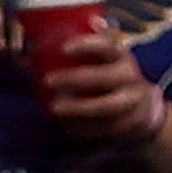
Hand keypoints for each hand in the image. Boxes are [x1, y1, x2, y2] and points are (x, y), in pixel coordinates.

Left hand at [39, 31, 166, 146]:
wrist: (142, 107)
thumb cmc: (109, 78)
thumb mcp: (101, 62)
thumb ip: (75, 57)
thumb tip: (29, 52)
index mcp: (120, 56)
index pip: (107, 46)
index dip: (87, 44)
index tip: (63, 48)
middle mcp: (129, 76)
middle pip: (104, 77)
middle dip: (74, 79)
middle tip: (47, 81)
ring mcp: (131, 102)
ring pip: (106, 106)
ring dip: (78, 108)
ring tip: (54, 108)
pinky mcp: (129, 123)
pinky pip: (105, 128)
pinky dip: (83, 128)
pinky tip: (66, 125)